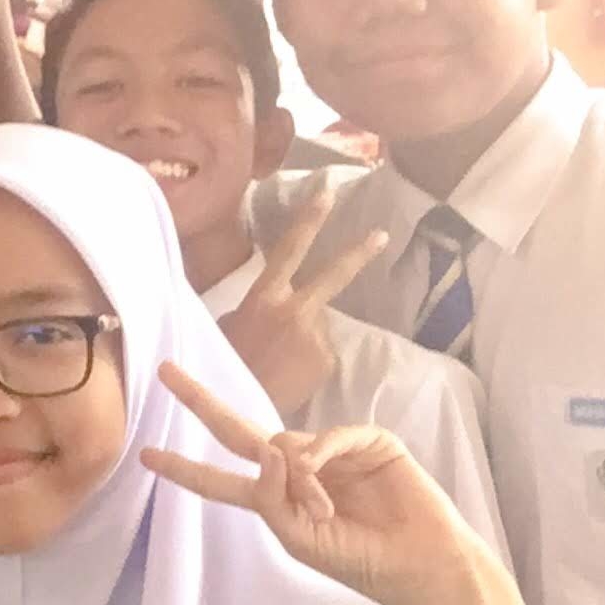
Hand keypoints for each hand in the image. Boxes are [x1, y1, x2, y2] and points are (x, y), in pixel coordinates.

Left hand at [142, 361, 532, 604]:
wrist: (419, 565)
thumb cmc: (358, 559)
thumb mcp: (298, 538)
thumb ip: (270, 498)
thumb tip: (263, 450)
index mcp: (277, 498)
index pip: (221, 480)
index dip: (185, 469)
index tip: (146, 456)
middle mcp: (298, 468)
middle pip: (238, 431)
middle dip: (200, 403)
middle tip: (166, 372)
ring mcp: (331, 452)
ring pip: (287, 445)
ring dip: (300, 479)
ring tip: (328, 510)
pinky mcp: (367, 440)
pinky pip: (328, 436)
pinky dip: (323, 456)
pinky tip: (327, 478)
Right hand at [217, 191, 386, 418]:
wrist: (233, 410)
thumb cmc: (223, 364)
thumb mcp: (227, 326)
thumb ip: (257, 309)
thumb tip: (275, 307)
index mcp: (264, 298)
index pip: (289, 250)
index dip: (308, 221)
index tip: (327, 194)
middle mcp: (294, 311)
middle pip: (332, 277)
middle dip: (358, 253)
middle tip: (381, 234)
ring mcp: (315, 337)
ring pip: (319, 325)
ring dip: (307, 336)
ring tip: (281, 360)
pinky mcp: (326, 360)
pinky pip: (322, 352)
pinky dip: (310, 360)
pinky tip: (290, 373)